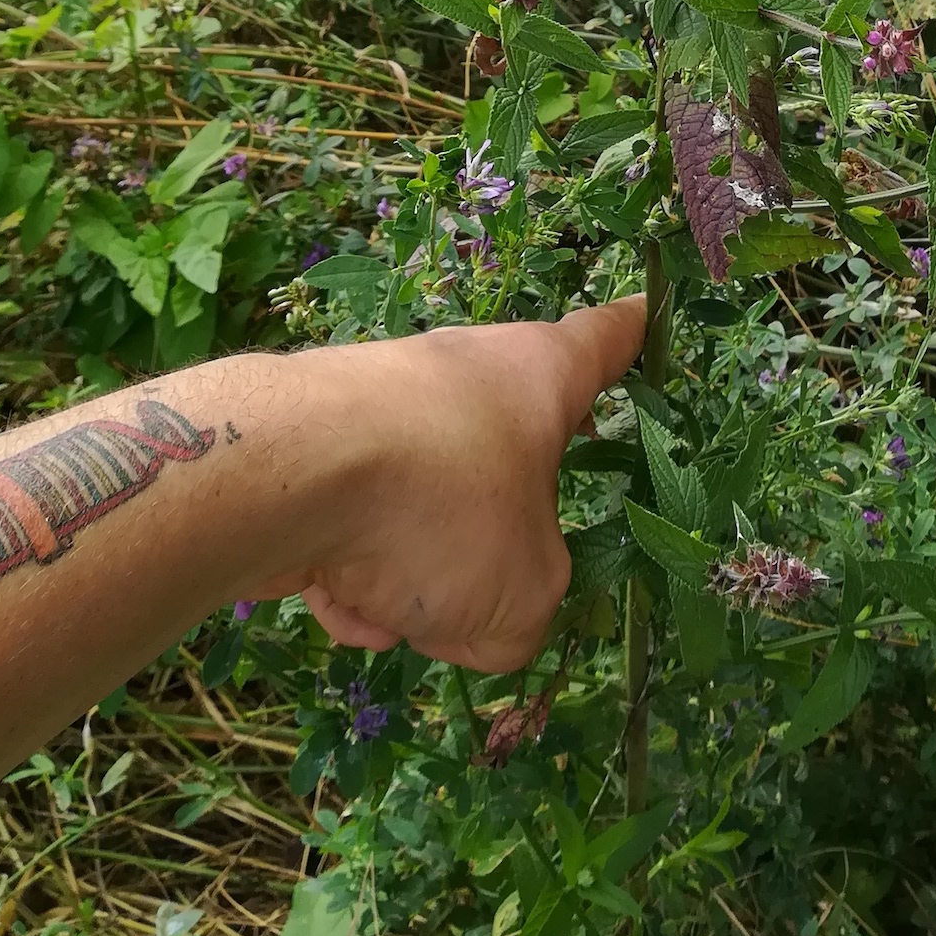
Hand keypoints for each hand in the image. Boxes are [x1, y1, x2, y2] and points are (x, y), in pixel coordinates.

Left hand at [256, 298, 645, 672]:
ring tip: (392, 605)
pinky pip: (358, 534)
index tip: (651, 318)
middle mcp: (465, 373)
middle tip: (488, 586)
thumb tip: (486, 617)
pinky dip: (352, 578)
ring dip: (414, 579)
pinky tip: (337, 596)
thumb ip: (527, 614)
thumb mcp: (524, 594)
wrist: (284, 475)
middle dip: (493, 541)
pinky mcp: (317, 448)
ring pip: (426, 517)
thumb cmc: (440, 505)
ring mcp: (385, 404)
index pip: (608, 339)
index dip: (635, 336)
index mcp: (539, 375)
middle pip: (506, 460)